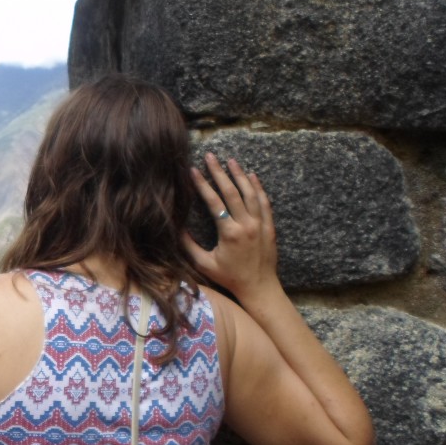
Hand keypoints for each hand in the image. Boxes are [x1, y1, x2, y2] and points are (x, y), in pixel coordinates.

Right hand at [182, 153, 279, 300]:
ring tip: (231, 160)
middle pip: (232, 192)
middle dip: (220, 172)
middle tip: (211, 156)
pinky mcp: (269, 227)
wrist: (259, 288)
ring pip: (251, 193)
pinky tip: (251, 176)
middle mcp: (247, 225)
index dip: (202, 185)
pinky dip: (258, 188)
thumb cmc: (230, 278)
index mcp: (230, 233)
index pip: (214, 202)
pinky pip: (264, 202)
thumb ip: (189, 246)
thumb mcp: (205, 264)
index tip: (193, 170)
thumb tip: (176, 228)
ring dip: (240, 175)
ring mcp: (261, 225)